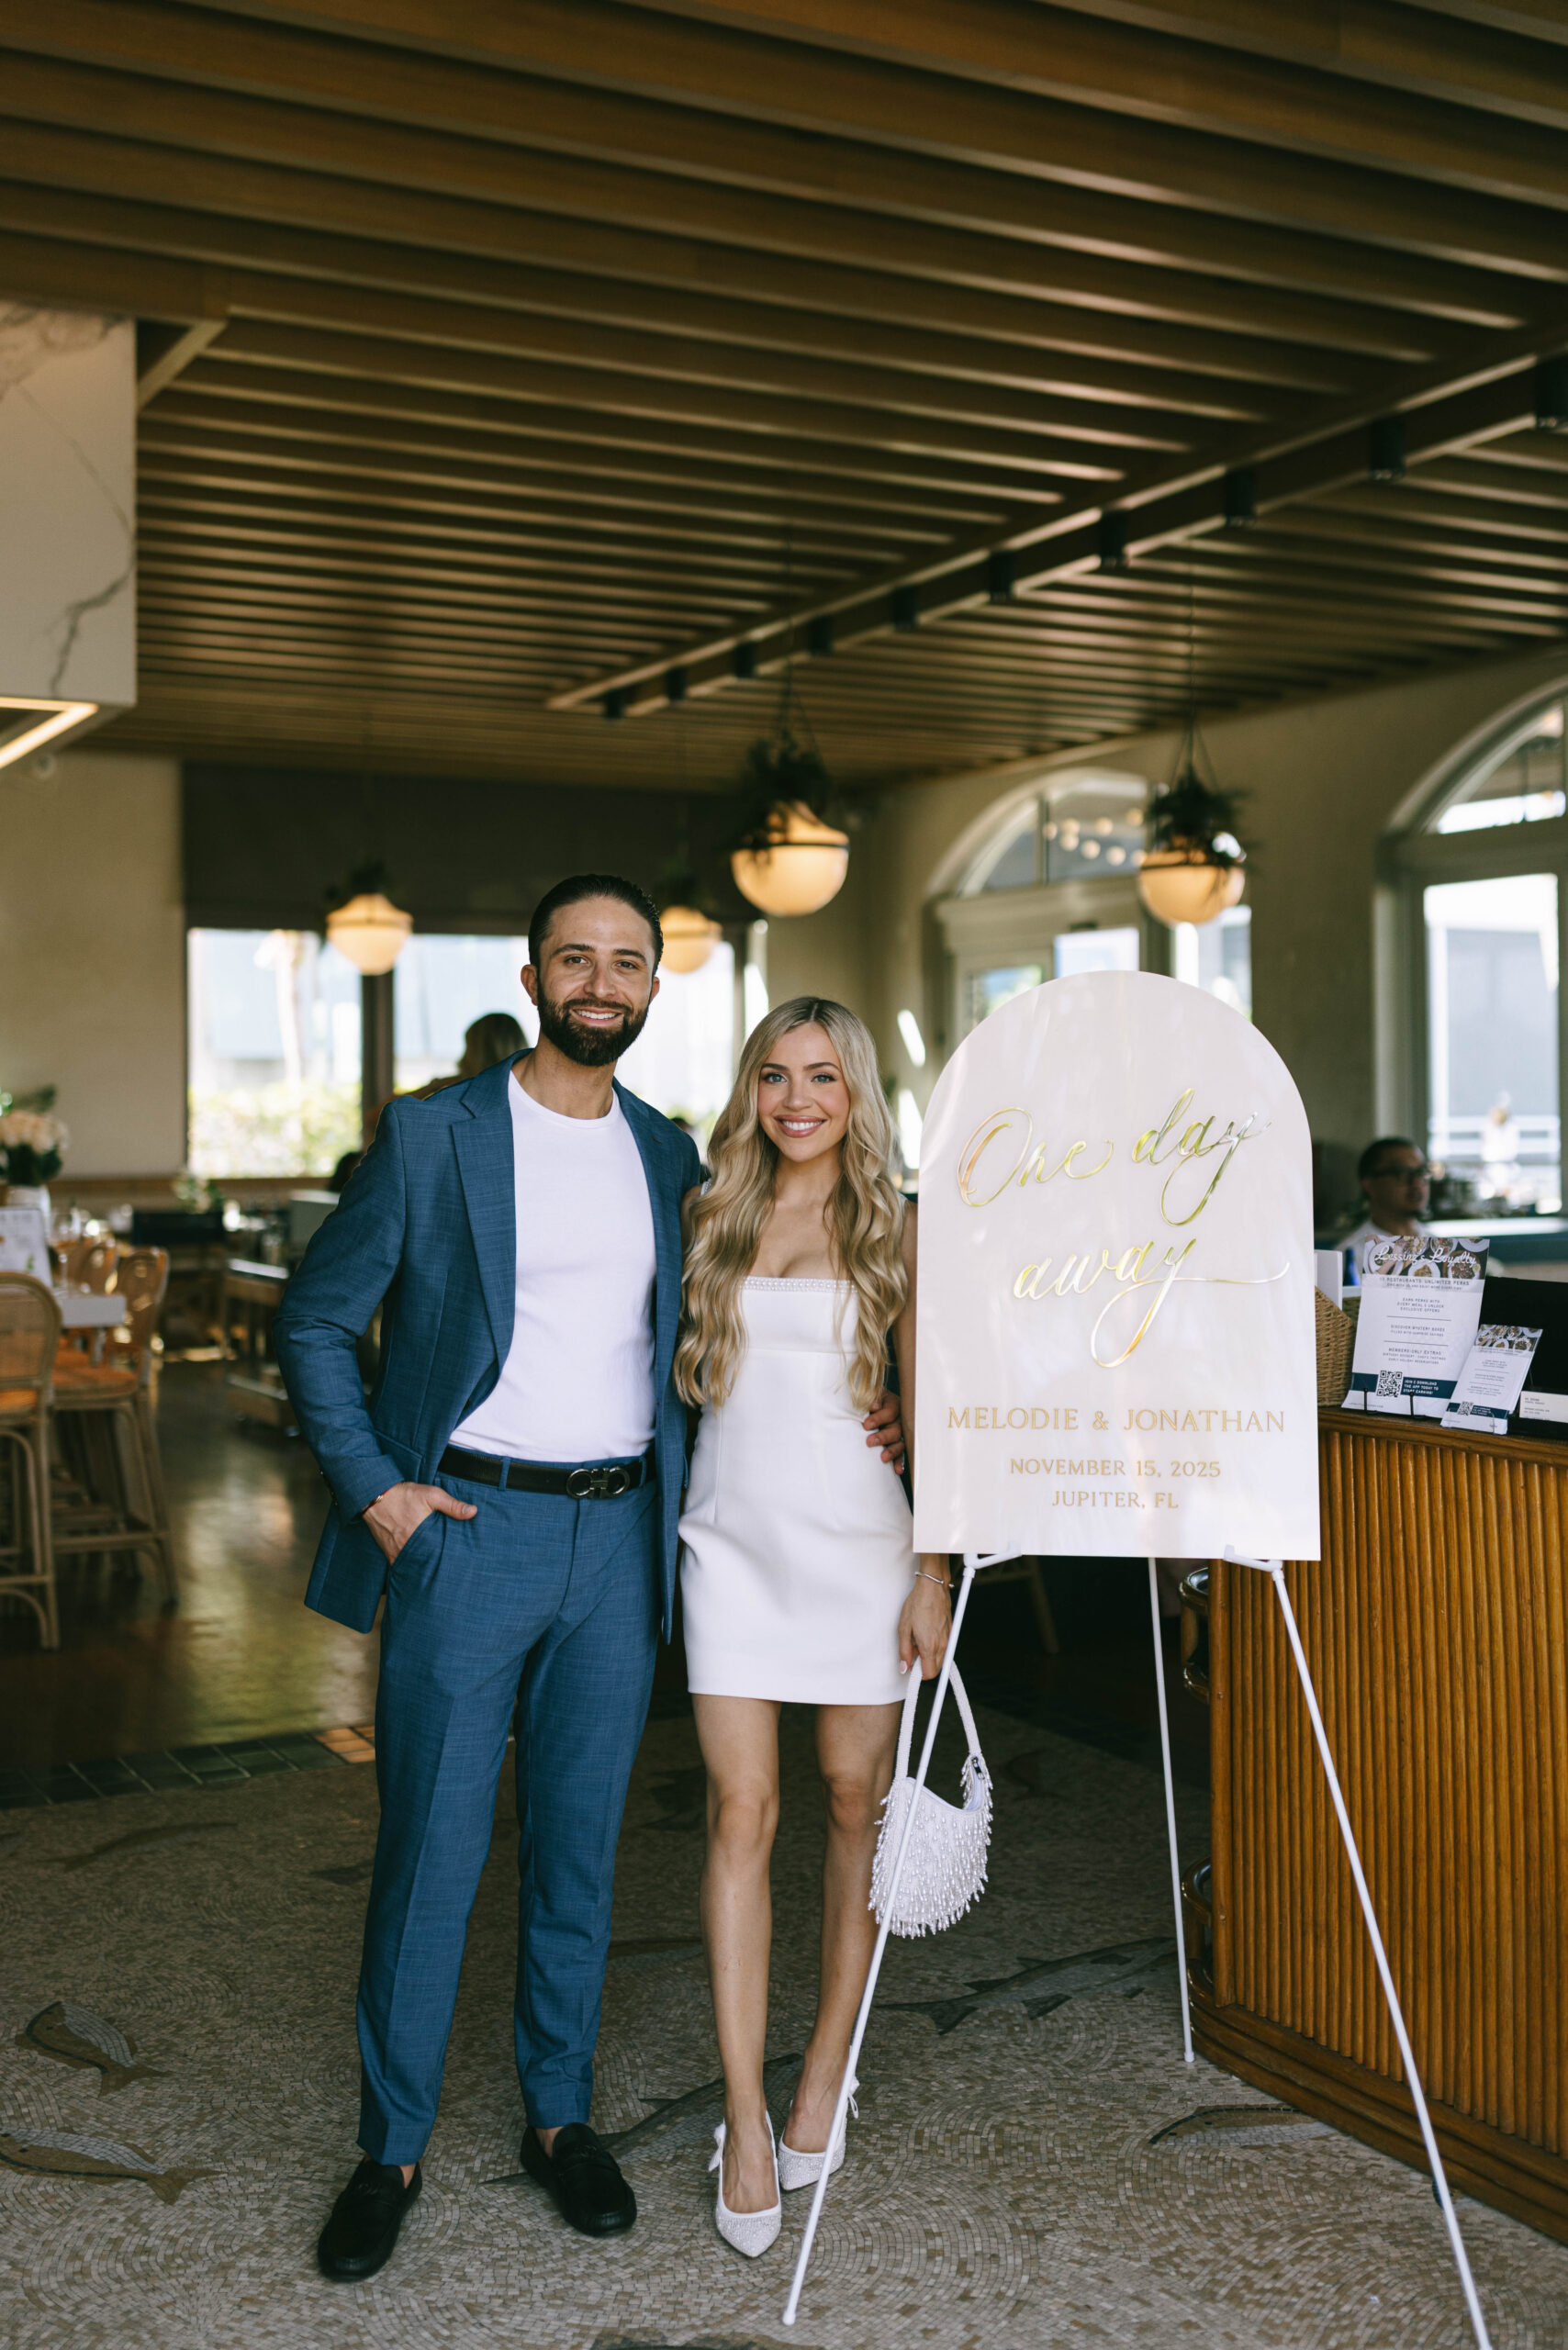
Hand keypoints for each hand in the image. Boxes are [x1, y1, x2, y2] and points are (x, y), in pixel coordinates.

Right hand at [362, 1480, 476, 1564]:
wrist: (375, 1496)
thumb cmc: (404, 1495)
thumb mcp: (431, 1495)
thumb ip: (452, 1505)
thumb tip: (473, 1512)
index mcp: (421, 1536)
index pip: (439, 1556)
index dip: (449, 1561)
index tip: (458, 1565)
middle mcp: (407, 1548)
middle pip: (427, 1564)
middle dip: (438, 1568)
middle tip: (450, 1573)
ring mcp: (396, 1553)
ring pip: (414, 1567)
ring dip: (424, 1568)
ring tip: (436, 1574)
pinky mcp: (389, 1553)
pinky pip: (401, 1565)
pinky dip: (410, 1567)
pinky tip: (419, 1568)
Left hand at [863, 1385, 905, 1471]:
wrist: (868, 1407)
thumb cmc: (868, 1400)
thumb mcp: (870, 1394)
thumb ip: (872, 1398)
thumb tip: (873, 1406)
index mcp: (893, 1404)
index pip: (890, 1411)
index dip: (879, 1418)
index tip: (866, 1425)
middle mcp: (899, 1419)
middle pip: (896, 1428)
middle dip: (883, 1436)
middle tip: (869, 1442)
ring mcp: (900, 1433)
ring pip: (900, 1442)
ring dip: (892, 1450)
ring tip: (883, 1458)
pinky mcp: (898, 1444)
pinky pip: (901, 1454)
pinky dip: (899, 1462)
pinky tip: (897, 1470)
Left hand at [898, 1560, 950, 1679]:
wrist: (932, 1587)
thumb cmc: (917, 1604)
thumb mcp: (903, 1628)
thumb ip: (904, 1651)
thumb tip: (904, 1667)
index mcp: (929, 1646)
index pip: (928, 1674)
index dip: (918, 1673)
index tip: (911, 1665)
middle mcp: (942, 1645)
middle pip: (936, 1669)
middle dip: (924, 1665)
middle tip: (913, 1651)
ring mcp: (948, 1639)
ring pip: (941, 1659)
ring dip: (930, 1656)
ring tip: (919, 1640)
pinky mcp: (951, 1632)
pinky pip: (944, 1648)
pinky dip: (936, 1647)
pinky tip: (927, 1634)